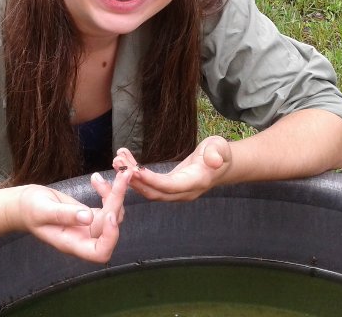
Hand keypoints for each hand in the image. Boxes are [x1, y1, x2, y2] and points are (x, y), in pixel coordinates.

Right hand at [17, 168, 131, 262]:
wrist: (25, 204)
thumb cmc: (29, 209)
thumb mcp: (43, 210)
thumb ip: (64, 215)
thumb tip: (88, 217)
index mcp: (72, 244)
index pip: (100, 252)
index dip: (110, 236)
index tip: (109, 213)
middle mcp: (84, 238)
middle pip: (110, 226)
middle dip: (118, 200)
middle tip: (123, 175)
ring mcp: (89, 226)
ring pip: (113, 213)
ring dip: (117, 193)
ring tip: (114, 172)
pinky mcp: (90, 214)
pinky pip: (107, 205)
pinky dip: (108, 190)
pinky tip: (96, 178)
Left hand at [112, 136, 231, 200]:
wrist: (223, 164)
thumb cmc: (220, 152)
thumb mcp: (220, 148)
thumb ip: (216, 153)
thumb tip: (214, 160)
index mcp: (195, 182)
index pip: (170, 186)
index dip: (151, 180)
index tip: (134, 171)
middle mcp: (183, 192)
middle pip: (155, 192)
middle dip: (134, 180)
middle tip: (118, 163)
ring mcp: (175, 193)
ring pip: (149, 190)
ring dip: (131, 178)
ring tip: (118, 160)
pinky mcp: (169, 188)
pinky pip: (149, 185)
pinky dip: (136, 175)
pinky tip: (125, 162)